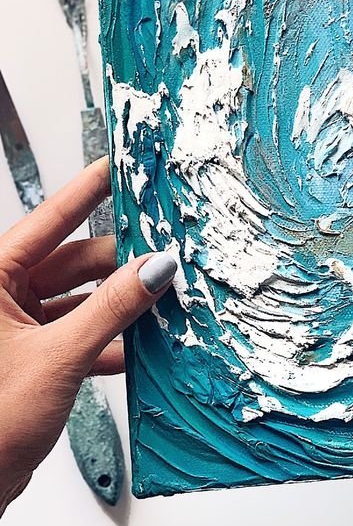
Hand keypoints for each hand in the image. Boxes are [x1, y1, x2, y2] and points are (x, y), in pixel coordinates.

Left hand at [0, 158, 175, 515]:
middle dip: (120, 262)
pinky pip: (78, 333)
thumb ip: (112, 309)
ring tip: (161, 301)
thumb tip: (155, 269)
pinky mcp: (31, 358)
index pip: (49, 220)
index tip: (117, 167)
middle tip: (164, 256)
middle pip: (73, 261)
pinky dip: (108, 338)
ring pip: (80, 299)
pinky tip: (140, 346)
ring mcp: (17, 328)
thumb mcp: (57, 357)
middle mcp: (1, 297)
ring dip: (119, 304)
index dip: (87, 192)